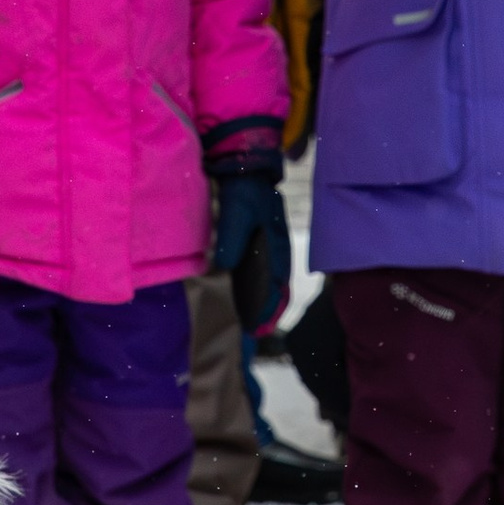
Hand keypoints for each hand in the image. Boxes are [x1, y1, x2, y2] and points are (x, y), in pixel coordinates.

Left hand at [207, 163, 291, 335]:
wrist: (247, 171)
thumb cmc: (244, 192)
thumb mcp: (237, 212)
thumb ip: (232, 237)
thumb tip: (225, 265)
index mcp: (276, 245)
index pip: (277, 282)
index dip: (270, 305)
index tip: (261, 325)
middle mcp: (277, 249)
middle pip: (278, 286)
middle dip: (270, 310)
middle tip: (259, 332)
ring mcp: (271, 248)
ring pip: (272, 281)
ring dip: (266, 301)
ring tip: (256, 323)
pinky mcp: (261, 245)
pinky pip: (264, 272)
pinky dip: (260, 288)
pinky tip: (249, 298)